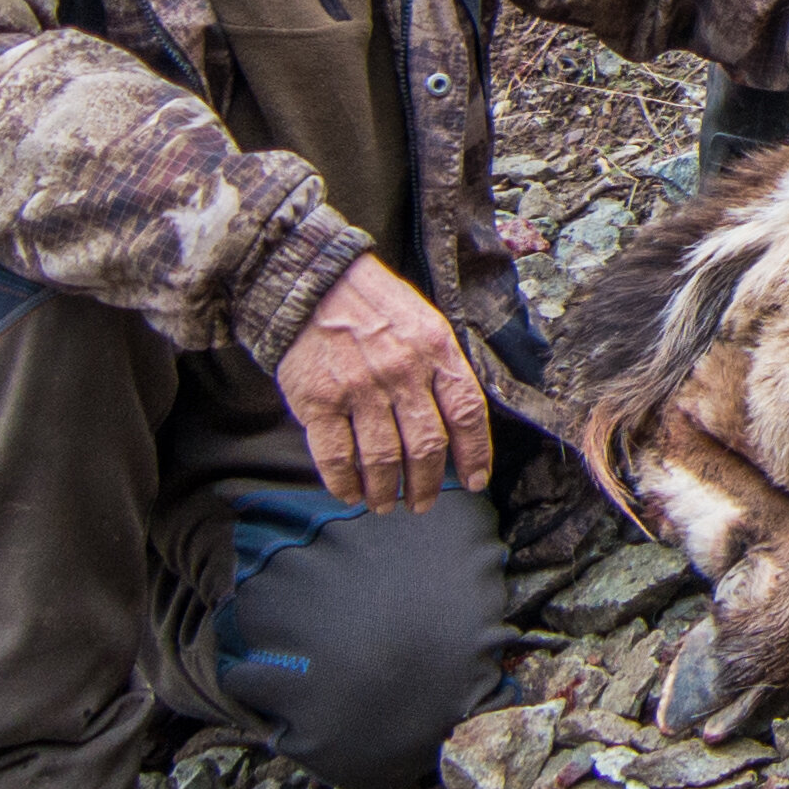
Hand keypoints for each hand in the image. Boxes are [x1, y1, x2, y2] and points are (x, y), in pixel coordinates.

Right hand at [275, 256, 492, 511]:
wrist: (313, 284)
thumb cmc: (375, 306)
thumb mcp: (425, 323)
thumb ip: (442, 367)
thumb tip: (458, 422)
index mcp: (436, 350)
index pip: (467, 413)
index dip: (475, 454)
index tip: (474, 482)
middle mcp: (402, 372)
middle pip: (426, 445)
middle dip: (427, 484)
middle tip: (421, 502)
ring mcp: (359, 388)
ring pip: (383, 458)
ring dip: (386, 490)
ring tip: (385, 504)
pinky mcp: (318, 400)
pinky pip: (335, 456)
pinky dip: (344, 483)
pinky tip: (349, 493)